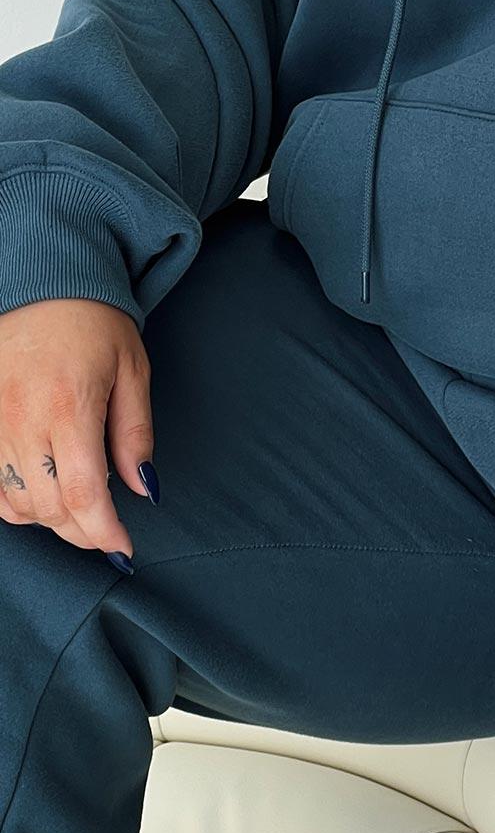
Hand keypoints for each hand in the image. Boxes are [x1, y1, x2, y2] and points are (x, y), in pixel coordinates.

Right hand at [0, 296, 155, 563]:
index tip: (122, 549)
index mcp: (69, 405)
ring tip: (77, 505)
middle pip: (48, 506)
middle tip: (106, 528)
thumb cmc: (93, 322)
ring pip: (13, 503)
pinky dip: (13, 502)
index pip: (84, 494)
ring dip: (48, 517)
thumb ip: (135, 434)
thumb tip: (144, 488)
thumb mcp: (132, 370)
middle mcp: (21, 419)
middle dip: (81, 530)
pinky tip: (41, 490)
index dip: (103, 532)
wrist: (42, 283)